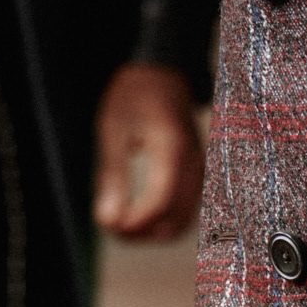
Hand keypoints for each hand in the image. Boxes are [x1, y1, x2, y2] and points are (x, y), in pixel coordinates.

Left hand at [93, 61, 204, 239]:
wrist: (161, 73)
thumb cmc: (134, 96)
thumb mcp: (113, 129)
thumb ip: (112, 175)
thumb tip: (107, 220)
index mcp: (172, 148)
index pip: (160, 203)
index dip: (134, 224)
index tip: (108, 224)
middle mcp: (193, 163)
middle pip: (175, 220)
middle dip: (141, 233)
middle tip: (110, 226)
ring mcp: (199, 169)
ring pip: (183, 220)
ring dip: (152, 231)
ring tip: (122, 223)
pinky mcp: (197, 173)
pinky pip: (186, 209)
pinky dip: (163, 220)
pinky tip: (138, 213)